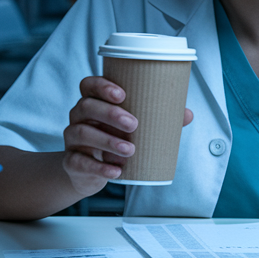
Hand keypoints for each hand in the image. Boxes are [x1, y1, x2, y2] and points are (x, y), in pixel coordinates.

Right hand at [61, 76, 192, 195]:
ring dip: (108, 141)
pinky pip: (79, 162)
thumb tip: (187, 114)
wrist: (88, 172)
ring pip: (83, 133)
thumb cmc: (113, 139)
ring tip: (130, 150)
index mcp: (92, 102)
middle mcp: (78, 117)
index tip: (122, 94)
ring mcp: (72, 139)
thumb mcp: (131, 128)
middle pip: (86, 107)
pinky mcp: (71, 162)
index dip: (102, 86)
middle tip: (134, 124)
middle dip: (110, 114)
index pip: (88, 85)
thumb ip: (157, 119)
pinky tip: (116, 171)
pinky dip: (99, 167)